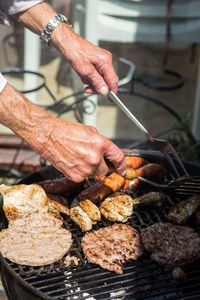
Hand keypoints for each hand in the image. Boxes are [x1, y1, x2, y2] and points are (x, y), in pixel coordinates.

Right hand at [0, 85, 124, 182]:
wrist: (50, 137)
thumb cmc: (67, 132)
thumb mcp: (90, 131)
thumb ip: (101, 143)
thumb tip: (106, 152)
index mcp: (101, 144)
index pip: (118, 157)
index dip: (121, 165)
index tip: (122, 169)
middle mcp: (95, 158)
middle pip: (105, 170)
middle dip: (100, 166)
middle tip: (90, 159)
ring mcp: (86, 168)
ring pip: (93, 174)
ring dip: (89, 169)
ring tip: (78, 158)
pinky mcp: (76, 176)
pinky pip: (83, 177)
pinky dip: (79, 172)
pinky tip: (73, 162)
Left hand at [52, 23, 117, 94]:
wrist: (67, 43)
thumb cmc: (75, 52)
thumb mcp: (85, 71)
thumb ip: (97, 82)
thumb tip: (105, 91)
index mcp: (105, 61)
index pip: (113, 80)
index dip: (111, 91)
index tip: (108, 98)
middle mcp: (106, 60)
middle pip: (108, 80)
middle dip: (97, 86)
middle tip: (88, 89)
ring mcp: (102, 60)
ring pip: (101, 78)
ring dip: (92, 81)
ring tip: (83, 77)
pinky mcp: (97, 61)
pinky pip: (97, 73)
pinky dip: (90, 76)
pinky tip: (83, 74)